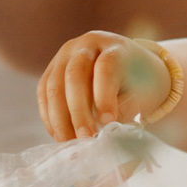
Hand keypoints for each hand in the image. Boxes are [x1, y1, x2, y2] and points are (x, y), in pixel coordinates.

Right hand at [36, 31, 174, 140]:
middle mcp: (87, 45)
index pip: (105, 68)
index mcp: (115, 47)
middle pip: (74, 74)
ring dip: (59, 117)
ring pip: (54, 85)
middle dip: (78, 110)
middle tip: (85, 137)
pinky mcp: (52, 68)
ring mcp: (65, 54)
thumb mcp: (142, 94)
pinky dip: (49, 115)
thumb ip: (124, 109)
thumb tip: (103, 130)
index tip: (108, 123)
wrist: (131, 66)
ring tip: (69, 141)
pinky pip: (43, 92)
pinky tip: (58, 134)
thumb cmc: (140, 83)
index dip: (104, 96)